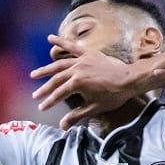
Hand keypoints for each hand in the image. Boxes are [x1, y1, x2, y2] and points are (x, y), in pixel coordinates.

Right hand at [30, 34, 149, 127]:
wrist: (130, 80)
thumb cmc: (114, 96)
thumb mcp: (94, 108)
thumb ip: (76, 115)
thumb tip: (62, 126)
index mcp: (77, 83)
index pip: (58, 94)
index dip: (49, 101)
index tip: (41, 107)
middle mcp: (77, 69)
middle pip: (56, 79)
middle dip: (45, 88)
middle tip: (35, 95)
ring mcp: (82, 60)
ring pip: (60, 64)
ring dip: (46, 69)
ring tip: (35, 74)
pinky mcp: (89, 53)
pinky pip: (72, 46)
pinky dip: (61, 42)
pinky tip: (50, 38)